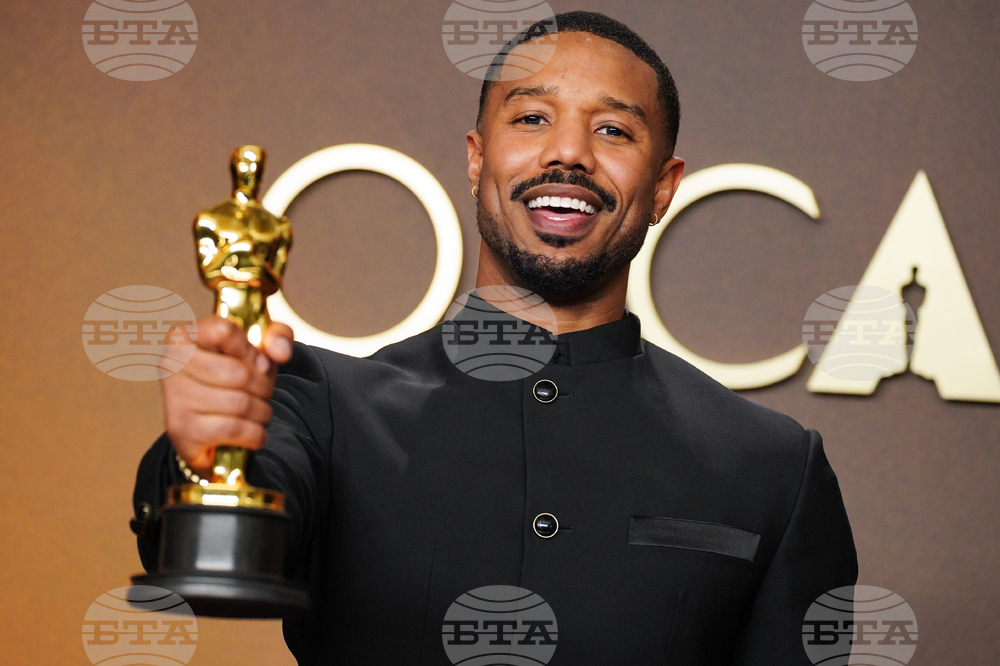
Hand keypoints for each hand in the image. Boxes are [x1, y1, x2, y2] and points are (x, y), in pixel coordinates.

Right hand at [161, 315, 293, 475]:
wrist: (212, 428)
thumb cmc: (235, 378)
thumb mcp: (260, 349)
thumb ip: (278, 336)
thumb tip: (280, 352)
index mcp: (185, 335)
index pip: (224, 331)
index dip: (249, 349)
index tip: (253, 361)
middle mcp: (172, 363)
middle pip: (240, 373)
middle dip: (263, 387)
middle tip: (260, 392)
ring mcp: (174, 398)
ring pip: (240, 403)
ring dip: (261, 412)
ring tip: (255, 412)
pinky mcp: (181, 430)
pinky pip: (235, 429)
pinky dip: (254, 434)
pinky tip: (250, 432)